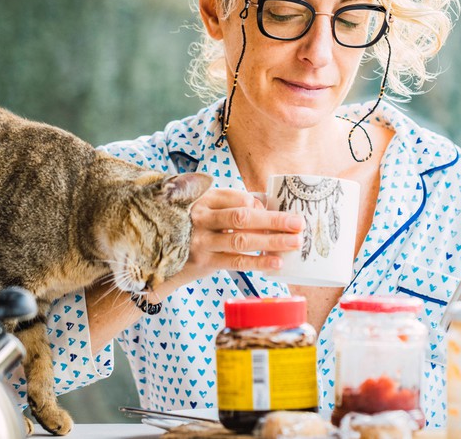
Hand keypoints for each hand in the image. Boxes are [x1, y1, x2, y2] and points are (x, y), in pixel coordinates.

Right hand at [166, 188, 303, 285]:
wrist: (161, 258)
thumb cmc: (194, 228)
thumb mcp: (207, 209)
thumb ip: (233, 205)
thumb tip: (267, 206)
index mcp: (204, 199)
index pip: (237, 198)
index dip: (260, 204)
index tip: (279, 210)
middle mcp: (200, 217)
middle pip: (243, 217)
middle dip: (274, 220)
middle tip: (299, 223)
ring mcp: (201, 240)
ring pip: (242, 240)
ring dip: (271, 241)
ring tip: (295, 242)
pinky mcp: (203, 262)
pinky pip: (236, 262)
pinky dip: (258, 261)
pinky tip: (276, 262)